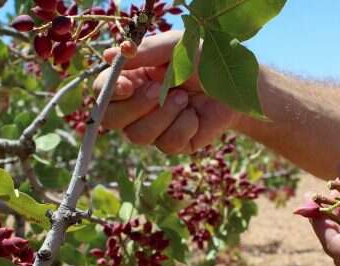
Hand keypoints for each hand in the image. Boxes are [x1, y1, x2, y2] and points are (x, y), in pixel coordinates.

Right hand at [93, 31, 240, 153]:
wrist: (237, 85)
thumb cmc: (205, 60)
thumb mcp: (176, 48)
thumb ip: (146, 51)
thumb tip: (111, 54)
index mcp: (132, 79)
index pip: (103, 91)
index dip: (109, 91)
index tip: (128, 85)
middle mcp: (137, 106)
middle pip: (111, 119)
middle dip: (135, 107)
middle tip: (158, 90)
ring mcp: (154, 128)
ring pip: (138, 135)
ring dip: (163, 115)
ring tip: (185, 98)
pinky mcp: (174, 144)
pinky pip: (167, 144)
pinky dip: (183, 126)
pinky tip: (195, 115)